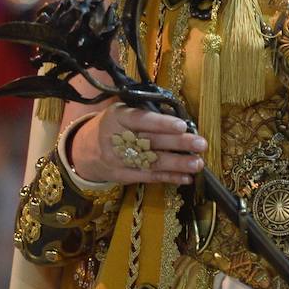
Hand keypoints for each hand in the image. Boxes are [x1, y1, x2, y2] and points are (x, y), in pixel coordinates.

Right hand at [69, 103, 205, 185]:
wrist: (86, 150)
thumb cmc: (113, 125)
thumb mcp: (121, 111)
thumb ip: (145, 113)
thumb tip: (178, 118)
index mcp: (117, 116)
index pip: (141, 119)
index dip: (161, 123)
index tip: (182, 125)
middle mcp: (117, 138)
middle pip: (151, 142)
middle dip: (178, 144)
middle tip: (201, 144)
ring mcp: (119, 160)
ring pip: (152, 162)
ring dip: (178, 164)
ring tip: (198, 163)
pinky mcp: (123, 176)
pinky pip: (149, 177)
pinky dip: (169, 177)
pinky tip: (186, 177)